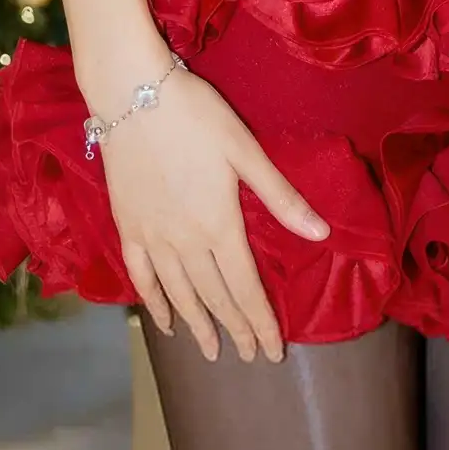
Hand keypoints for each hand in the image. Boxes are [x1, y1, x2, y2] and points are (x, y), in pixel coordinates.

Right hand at [99, 64, 329, 363]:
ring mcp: (152, 237)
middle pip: (215, 297)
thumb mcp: (245, 149)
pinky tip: (165, 322)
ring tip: (212, 352)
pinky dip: (154, 304)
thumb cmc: (196, 115)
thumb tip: (321, 233)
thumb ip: (281, 196)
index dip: (260, 322)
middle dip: (236, 329)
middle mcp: (186, 241)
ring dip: (199, 325)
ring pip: (179, 294)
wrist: (132, 94)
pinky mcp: (127, 227)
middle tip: (251, 356)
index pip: (246, 288)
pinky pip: (142, 277)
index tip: (273, 352)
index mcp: (220, 224)